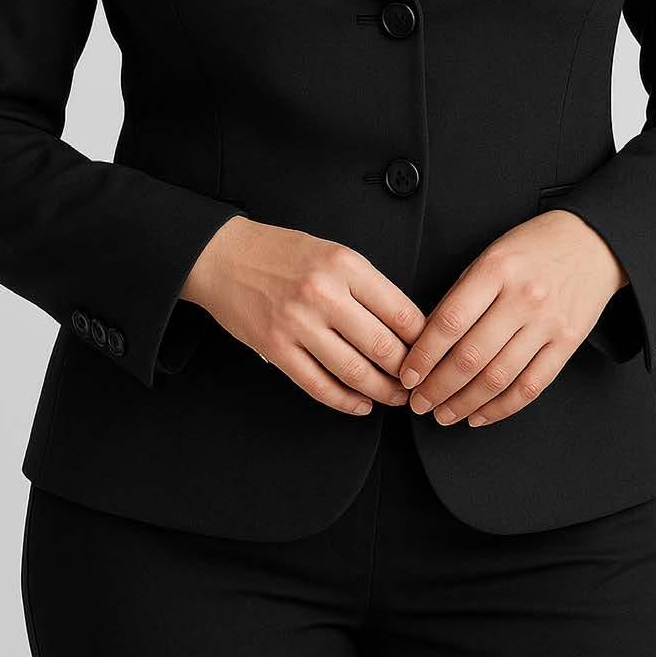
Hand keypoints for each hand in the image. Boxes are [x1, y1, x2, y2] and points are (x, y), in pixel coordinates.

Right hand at [183, 215, 427, 417]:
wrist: (224, 256)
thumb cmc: (280, 253)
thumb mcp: (332, 252)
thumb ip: (366, 285)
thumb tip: (406, 325)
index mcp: (345, 264)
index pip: (401, 312)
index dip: (423, 340)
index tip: (431, 352)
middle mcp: (323, 293)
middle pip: (383, 347)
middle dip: (407, 372)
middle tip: (419, 382)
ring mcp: (298, 323)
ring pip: (355, 372)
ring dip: (382, 392)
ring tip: (395, 397)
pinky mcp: (276, 348)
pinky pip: (319, 385)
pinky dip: (345, 402)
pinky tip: (360, 404)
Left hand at [397, 209, 627, 427]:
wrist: (592, 243)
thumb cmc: (534, 247)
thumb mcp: (491, 255)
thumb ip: (462, 294)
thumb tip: (428, 340)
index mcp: (496, 270)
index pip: (450, 322)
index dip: (424, 355)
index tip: (408, 374)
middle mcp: (523, 297)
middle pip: (472, 356)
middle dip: (438, 388)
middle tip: (420, 403)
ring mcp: (548, 323)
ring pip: (499, 377)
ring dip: (465, 403)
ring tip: (445, 414)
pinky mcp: (568, 343)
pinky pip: (531, 386)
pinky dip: (502, 407)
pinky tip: (481, 414)